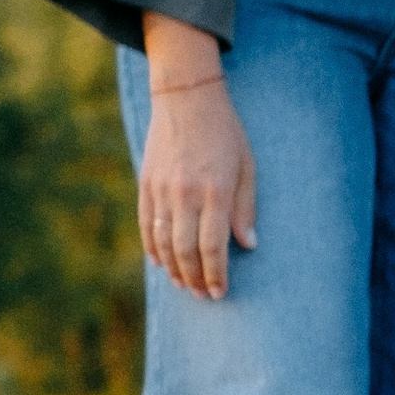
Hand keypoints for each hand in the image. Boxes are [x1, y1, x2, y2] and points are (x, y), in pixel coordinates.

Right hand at [137, 75, 256, 298]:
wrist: (186, 99)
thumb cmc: (225, 133)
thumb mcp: (247, 166)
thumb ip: (246, 208)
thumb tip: (248, 245)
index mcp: (215, 191)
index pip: (213, 246)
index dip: (216, 274)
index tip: (221, 291)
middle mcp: (185, 194)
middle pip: (186, 251)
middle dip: (196, 279)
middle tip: (204, 295)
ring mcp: (162, 190)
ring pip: (163, 243)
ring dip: (174, 269)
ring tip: (185, 285)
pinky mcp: (146, 185)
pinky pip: (145, 226)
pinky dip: (153, 249)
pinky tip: (162, 263)